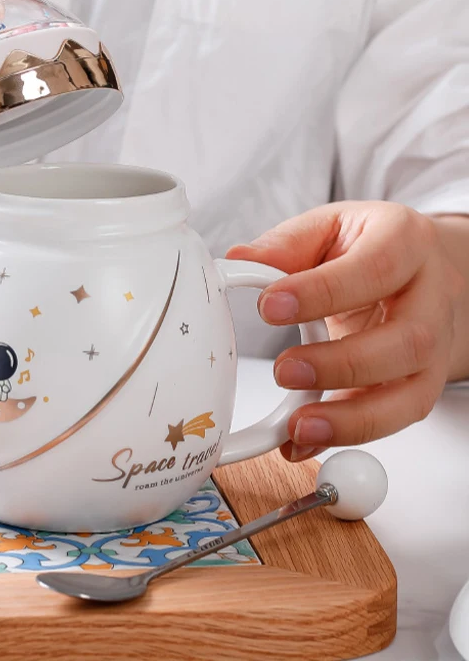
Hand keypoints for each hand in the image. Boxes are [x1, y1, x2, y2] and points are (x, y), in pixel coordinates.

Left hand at [227, 202, 464, 460]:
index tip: (269, 307)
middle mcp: (430, 298)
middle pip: (406, 341)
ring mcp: (433, 349)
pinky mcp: (420, 385)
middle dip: (342, 364)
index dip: (322, 291)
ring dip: (351, 418)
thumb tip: (238, 261)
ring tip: (297, 426)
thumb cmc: (367, 247)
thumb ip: (286, 245)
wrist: (422, 269)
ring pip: (410, 395)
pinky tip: (302, 442)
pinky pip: (393, 420)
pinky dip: (344, 437)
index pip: (374, 268)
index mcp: (406, 243)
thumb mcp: (329, 229)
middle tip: (284, 370)